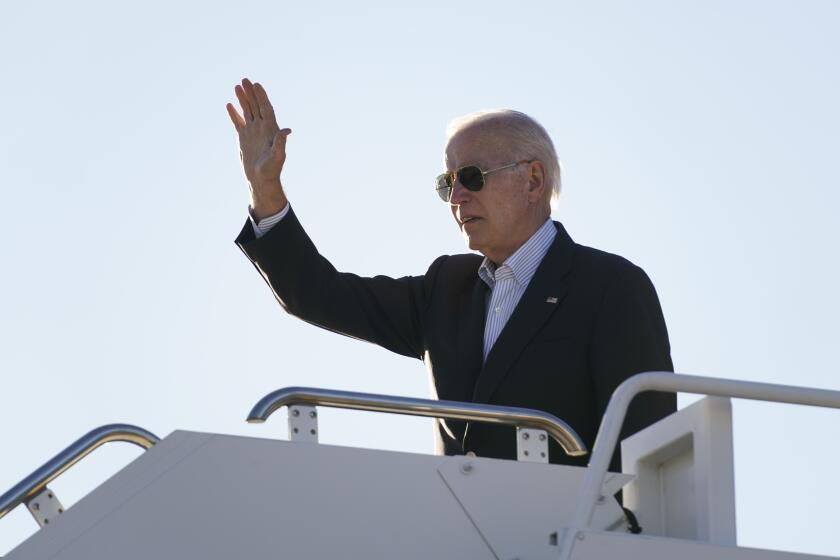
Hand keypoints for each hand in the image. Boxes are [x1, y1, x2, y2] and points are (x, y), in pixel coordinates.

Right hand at [226, 78, 291, 219]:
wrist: (261, 179)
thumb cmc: (271, 170)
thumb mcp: (278, 156)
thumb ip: (281, 142)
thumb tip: (287, 130)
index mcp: (271, 130)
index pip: (266, 109)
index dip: (262, 97)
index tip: (256, 85)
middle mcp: (262, 128)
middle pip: (256, 106)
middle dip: (251, 93)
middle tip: (245, 80)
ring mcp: (252, 132)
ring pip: (247, 111)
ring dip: (243, 99)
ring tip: (237, 86)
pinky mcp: (244, 138)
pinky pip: (238, 122)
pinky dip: (234, 114)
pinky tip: (229, 104)